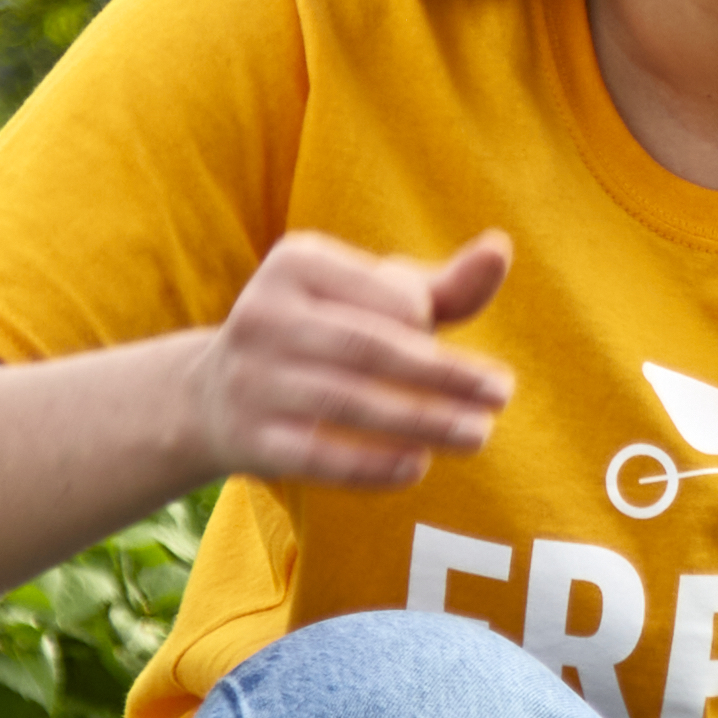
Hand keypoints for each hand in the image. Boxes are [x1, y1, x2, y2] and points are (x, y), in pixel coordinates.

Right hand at [185, 229, 514, 489]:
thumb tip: (499, 251)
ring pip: (348, 402)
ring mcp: (251, 378)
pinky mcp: (248, 438)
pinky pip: (318, 456)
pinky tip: (419, 466)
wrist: (215, 396)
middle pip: (371, 348)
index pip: (388, 297)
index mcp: (297, 262)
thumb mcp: (372, 300)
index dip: (431, 325)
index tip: (448, 347)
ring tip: (478, 434)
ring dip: (423, 421)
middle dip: (445, 375)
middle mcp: (264, 314)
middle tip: (501, 396)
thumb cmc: (323, 334)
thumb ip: (441, 286)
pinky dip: (373, 465)